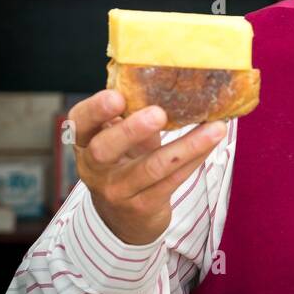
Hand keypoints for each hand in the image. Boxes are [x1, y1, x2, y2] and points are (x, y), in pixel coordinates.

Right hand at [68, 90, 226, 244]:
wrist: (122, 219)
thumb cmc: (123, 162)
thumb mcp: (117, 137)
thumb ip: (129, 112)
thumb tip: (167, 74)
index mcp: (84, 142)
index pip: (79, 123)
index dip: (95, 110)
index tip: (117, 96)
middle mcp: (94, 168)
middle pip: (104, 150)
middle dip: (130, 130)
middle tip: (158, 114)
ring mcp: (118, 190)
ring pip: (151, 168)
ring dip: (186, 146)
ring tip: (214, 128)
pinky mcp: (143, 206)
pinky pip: (173, 180)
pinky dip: (195, 158)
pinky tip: (212, 141)